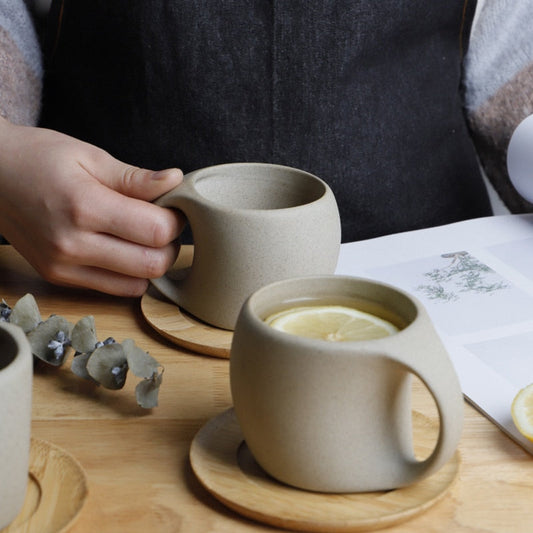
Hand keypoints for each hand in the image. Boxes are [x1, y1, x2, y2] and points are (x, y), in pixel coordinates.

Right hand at [0, 118, 184, 295]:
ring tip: (143, 237)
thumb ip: (136, 177)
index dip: (175, 220)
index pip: (155, 231)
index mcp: (84, 206)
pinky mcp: (58, 277)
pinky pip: (114, 290)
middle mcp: (72, 244)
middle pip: (152, 264)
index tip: (172, 207)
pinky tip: (125, 250)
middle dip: (169, 245)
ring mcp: (63, 266)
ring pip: (137, 285)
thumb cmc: (38, 158)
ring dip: (152, 264)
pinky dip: (130, 275)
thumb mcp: (90, 156)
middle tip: (162, 224)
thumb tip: (176, 181)